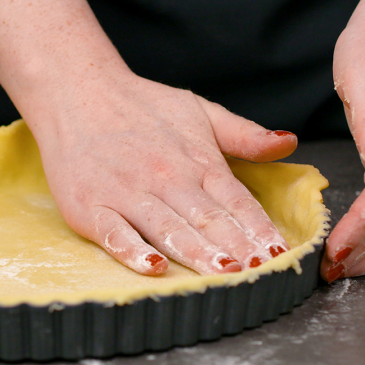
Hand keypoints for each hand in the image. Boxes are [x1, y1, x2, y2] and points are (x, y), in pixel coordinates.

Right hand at [25, 72, 297, 275]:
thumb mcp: (199, 110)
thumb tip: (289, 143)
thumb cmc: (140, 105)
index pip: (237, 202)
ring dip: (198, 253)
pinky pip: (115, 233)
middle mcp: (166, 178)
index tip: (280, 256)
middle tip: (262, 274)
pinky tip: (153, 268)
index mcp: (197, 161)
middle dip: (238, 249)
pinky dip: (133, 251)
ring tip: (224, 275)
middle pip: (208, 220)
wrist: (75, 89)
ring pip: (168, 229)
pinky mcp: (90, 206)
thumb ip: (244, 133)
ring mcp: (127, 193)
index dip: (260, 230)